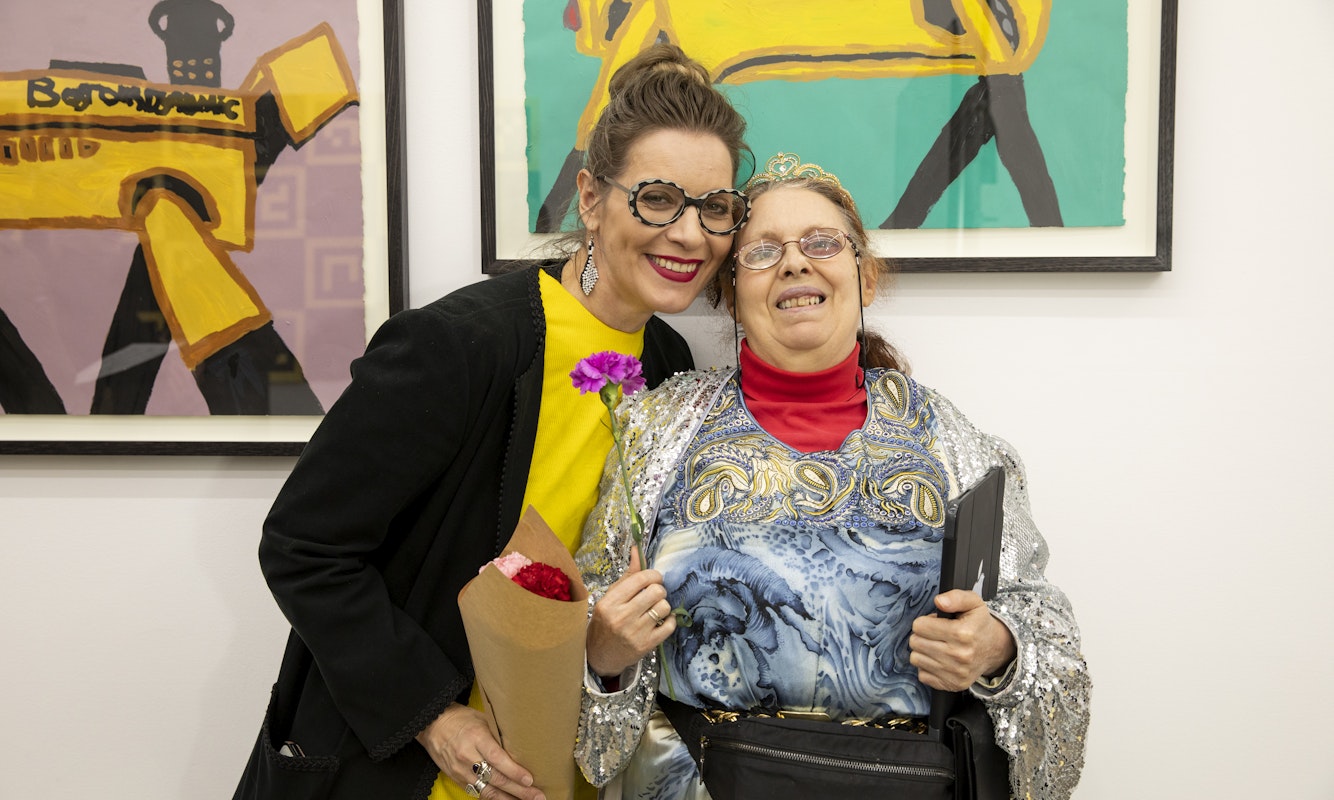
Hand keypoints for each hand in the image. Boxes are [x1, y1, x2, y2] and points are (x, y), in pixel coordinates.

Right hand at [416, 703, 545, 799]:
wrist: (433, 725)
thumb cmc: (462, 719)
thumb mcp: (482, 720)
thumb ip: (499, 734)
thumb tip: (522, 744)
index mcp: (476, 738)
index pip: (497, 758)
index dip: (514, 771)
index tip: (529, 779)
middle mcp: (468, 757)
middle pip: (496, 778)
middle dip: (519, 790)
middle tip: (538, 796)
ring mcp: (461, 771)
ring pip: (488, 790)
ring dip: (509, 799)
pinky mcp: (458, 780)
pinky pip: (479, 793)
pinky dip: (494, 799)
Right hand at [587, 548, 675, 677]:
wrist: (600, 655)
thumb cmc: (605, 622)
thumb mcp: (611, 597)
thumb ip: (628, 575)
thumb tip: (637, 550)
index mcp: (610, 602)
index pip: (640, 578)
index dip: (653, 575)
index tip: (653, 579)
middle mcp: (621, 617)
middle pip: (656, 592)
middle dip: (659, 590)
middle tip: (654, 595)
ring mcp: (635, 633)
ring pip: (664, 607)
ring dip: (663, 606)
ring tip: (655, 609)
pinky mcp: (646, 646)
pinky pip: (669, 626)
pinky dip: (670, 621)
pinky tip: (661, 621)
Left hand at [909, 590, 1016, 691]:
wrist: (995, 649)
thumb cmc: (979, 624)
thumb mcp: (973, 603)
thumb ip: (955, 597)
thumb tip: (939, 601)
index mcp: (962, 633)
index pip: (919, 626)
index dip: (926, 621)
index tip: (937, 623)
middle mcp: (959, 655)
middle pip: (915, 642)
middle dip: (922, 635)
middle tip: (937, 635)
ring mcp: (956, 673)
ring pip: (916, 659)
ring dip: (923, 651)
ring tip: (938, 646)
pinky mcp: (952, 685)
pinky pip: (922, 675)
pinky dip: (928, 667)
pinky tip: (940, 660)